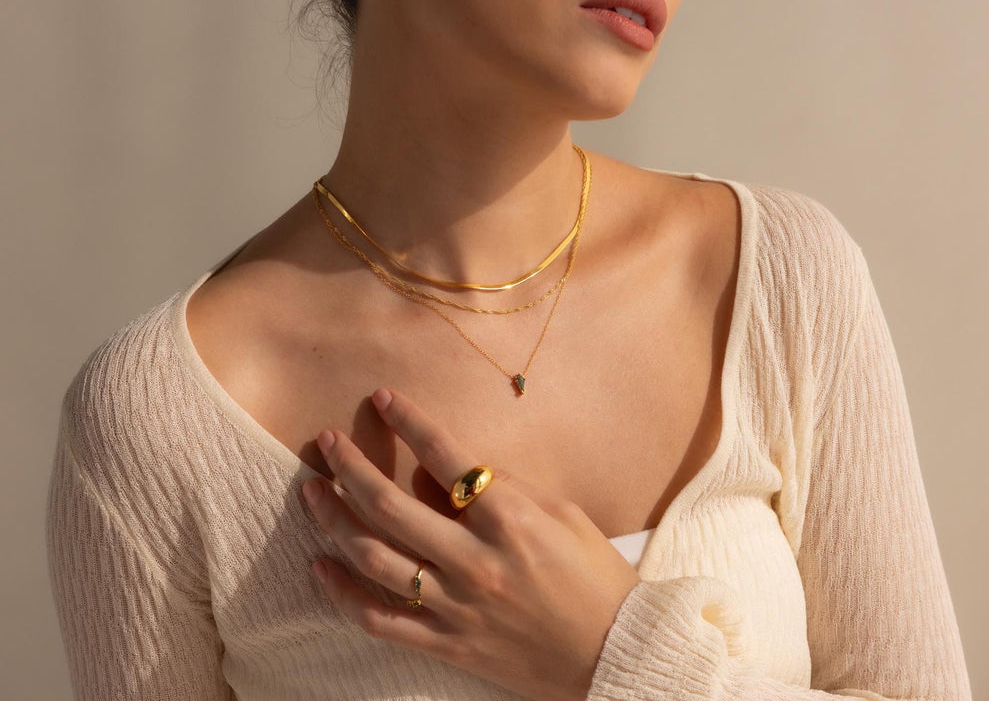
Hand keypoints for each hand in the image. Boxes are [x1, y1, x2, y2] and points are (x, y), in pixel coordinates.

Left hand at [300, 386, 641, 700]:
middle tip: (326, 440)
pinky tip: (319, 566)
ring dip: (333, 520)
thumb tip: (442, 468)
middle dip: (350, 466)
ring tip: (310, 491)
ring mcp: (456, 606)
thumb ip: (504, 485)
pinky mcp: (446, 644)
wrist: (614, 654)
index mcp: (510, 520)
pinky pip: (380, 620)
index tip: (383, 398)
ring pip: (373, 558)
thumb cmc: (594, 574)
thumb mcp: (562, 512)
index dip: (410, 421)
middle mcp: (474, 561)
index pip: (446, 457)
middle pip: (391, 506)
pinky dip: (343, 594)